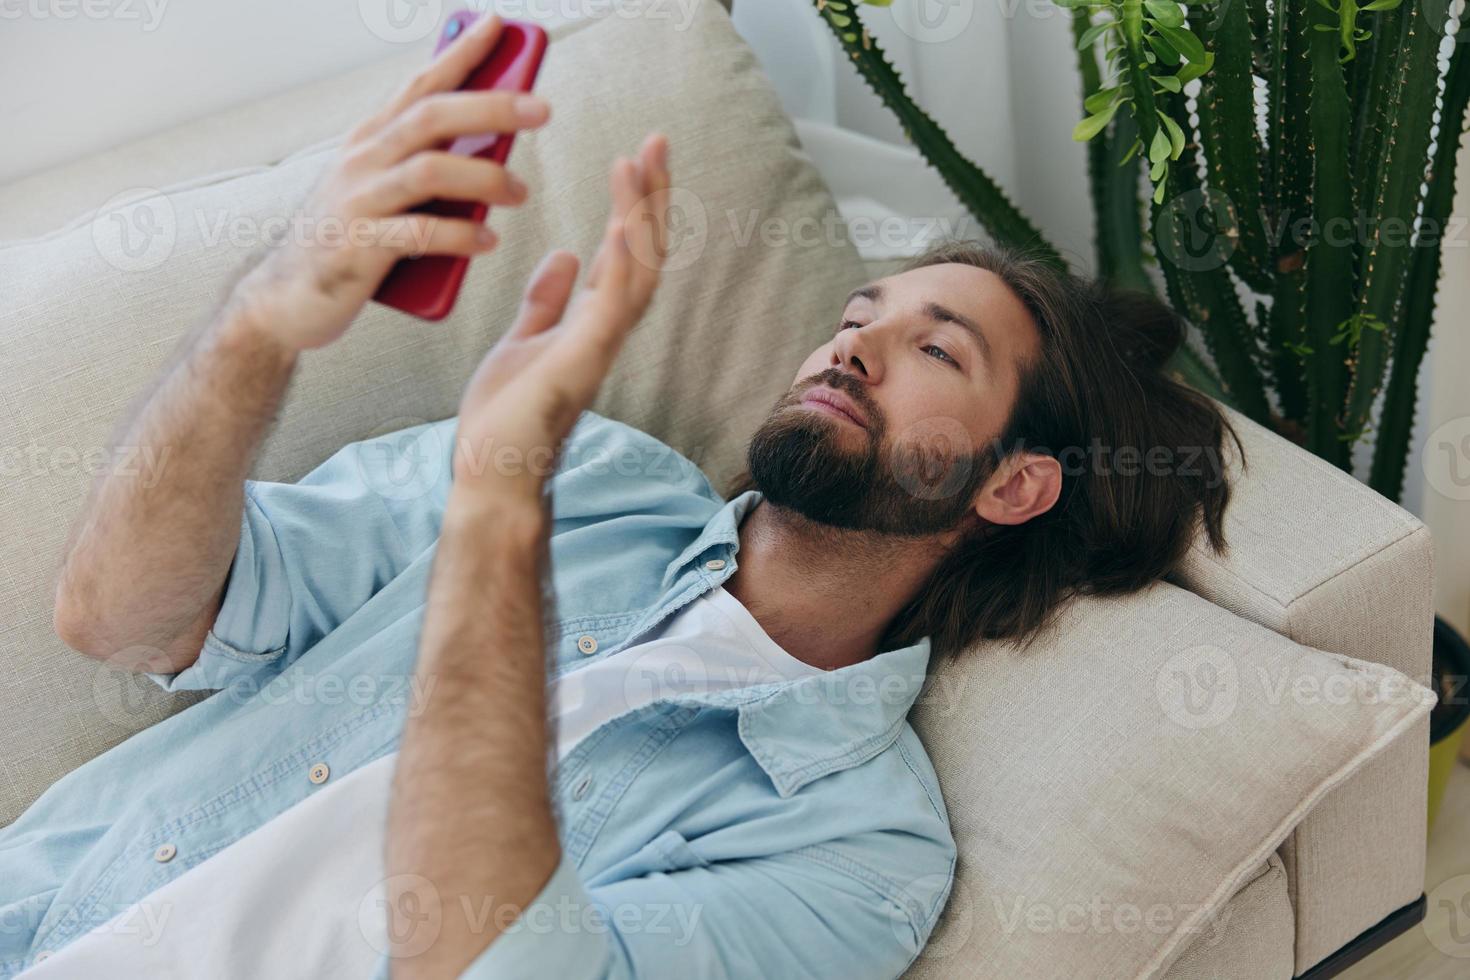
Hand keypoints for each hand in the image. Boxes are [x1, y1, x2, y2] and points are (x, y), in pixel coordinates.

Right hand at [233, 13, 546, 351]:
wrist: (285, 299)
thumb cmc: (345, 240)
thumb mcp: (382, 190)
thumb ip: (426, 166)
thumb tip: (491, 149)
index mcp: (371, 140)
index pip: (422, 84)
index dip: (462, 52)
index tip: (499, 26)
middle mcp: (362, 161)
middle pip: (432, 117)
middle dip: (490, 107)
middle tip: (539, 108)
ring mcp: (358, 201)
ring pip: (429, 170)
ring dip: (485, 178)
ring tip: (519, 193)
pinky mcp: (358, 247)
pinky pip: (419, 233)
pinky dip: (460, 235)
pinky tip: (487, 241)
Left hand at [449, 132, 670, 500]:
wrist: (491, 474)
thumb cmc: (505, 420)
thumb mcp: (522, 342)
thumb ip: (546, 301)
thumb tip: (564, 256)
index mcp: (589, 323)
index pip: (621, 253)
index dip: (632, 205)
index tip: (635, 158)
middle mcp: (605, 331)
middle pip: (643, 252)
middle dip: (652, 197)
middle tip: (656, 142)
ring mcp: (599, 346)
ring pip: (637, 270)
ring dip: (642, 215)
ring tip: (639, 161)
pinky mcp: (582, 362)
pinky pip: (613, 305)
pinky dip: (622, 262)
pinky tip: (623, 223)